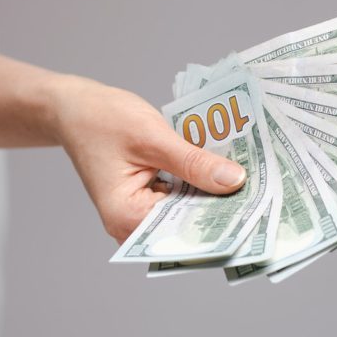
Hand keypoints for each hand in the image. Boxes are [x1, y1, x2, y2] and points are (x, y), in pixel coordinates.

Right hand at [50, 74, 246, 243]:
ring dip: (211, 193)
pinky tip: (220, 168)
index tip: (261, 207)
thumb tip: (236, 182)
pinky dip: (196, 183)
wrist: (71, 106)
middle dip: (222, 205)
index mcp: (127, 218)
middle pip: (187, 224)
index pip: (186, 230)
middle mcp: (131, 225)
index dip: (223, 219)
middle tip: (264, 189)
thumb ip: (193, 161)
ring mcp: (137, 213)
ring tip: (249, 178)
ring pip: (185, 210)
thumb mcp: (151, 136)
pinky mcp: (144, 198)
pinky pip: (178, 197)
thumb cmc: (100, 118)